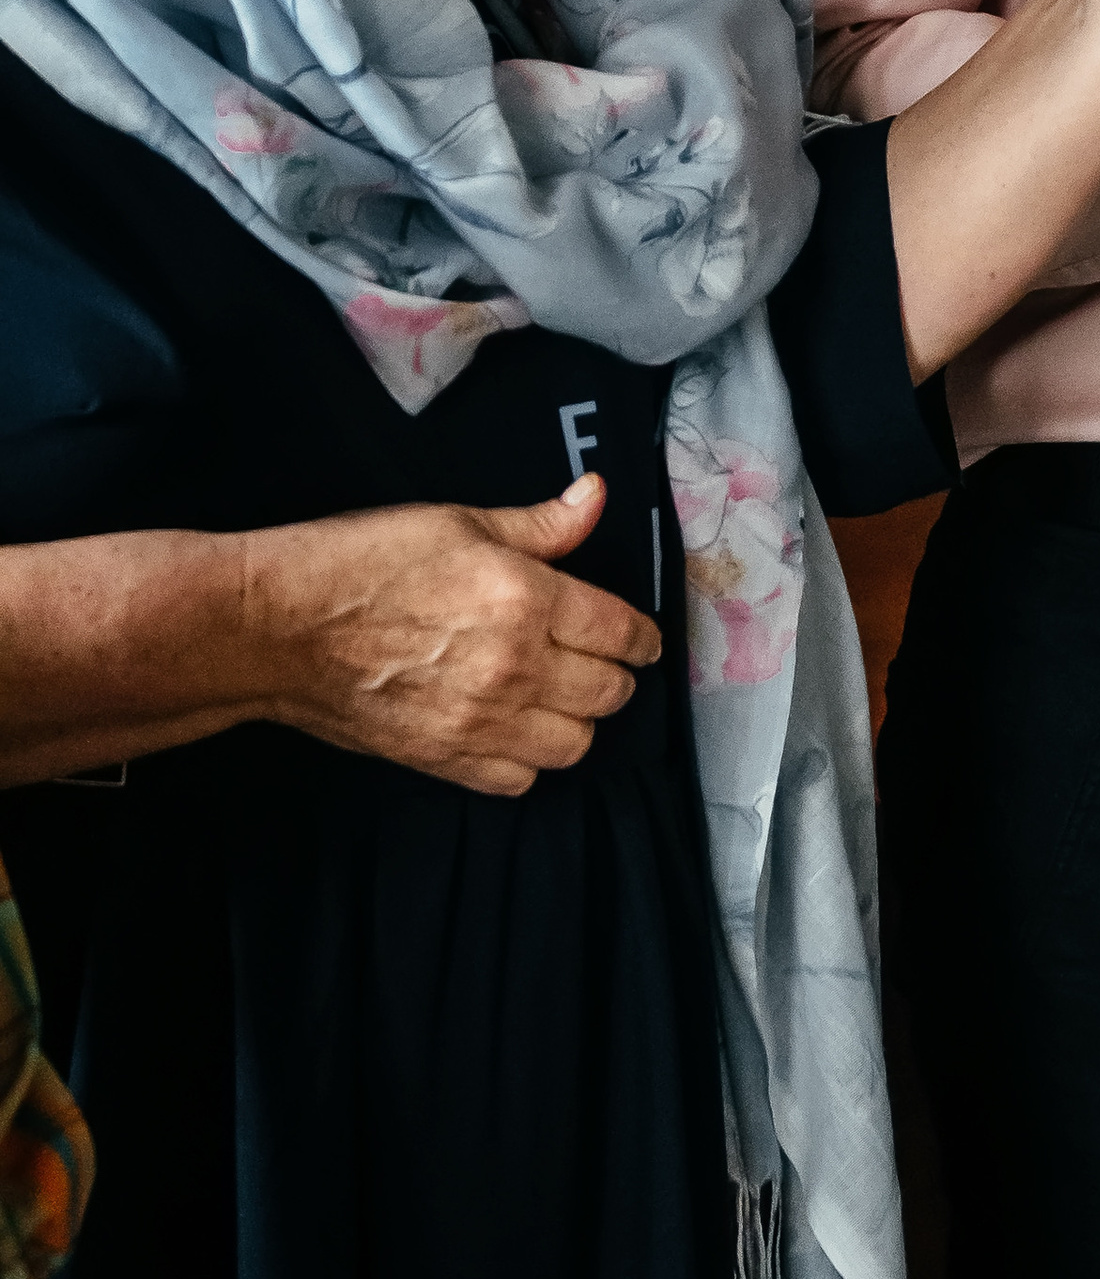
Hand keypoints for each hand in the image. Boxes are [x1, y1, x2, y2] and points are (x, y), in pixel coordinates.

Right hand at [242, 475, 659, 795]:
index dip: (642, 636)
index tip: (641, 639)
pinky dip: (528, 761)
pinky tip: (515, 730)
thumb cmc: (360, 564)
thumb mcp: (457, 521)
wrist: (278, 627)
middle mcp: (514, 667)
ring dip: (578, 722)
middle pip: (608, 694)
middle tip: (600, 661)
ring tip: (560, 697)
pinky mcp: (445, 759)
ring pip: (574, 745)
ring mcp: (480, 721)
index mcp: (525, 599)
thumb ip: (540, 524)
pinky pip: (519, 780)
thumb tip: (595, 498)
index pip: (621, 632)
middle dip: (615, 676)